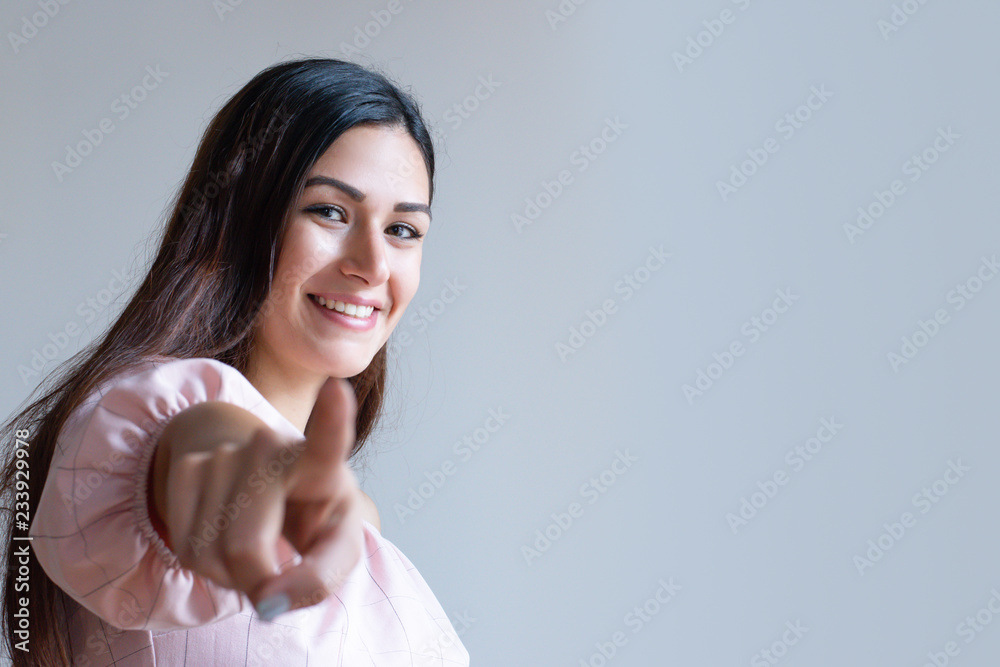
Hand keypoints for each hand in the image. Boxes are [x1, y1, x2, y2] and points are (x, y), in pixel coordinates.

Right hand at [162, 377, 363, 619]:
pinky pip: (184, 550)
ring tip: (256, 550)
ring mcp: (226, 453)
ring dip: (232, 577)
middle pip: (246, 547)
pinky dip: (207, 567)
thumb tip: (268, 601)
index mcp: (321, 463)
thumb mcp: (336, 546)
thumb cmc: (313, 515)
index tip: (337, 390)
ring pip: (209, 554)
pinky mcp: (189, 468)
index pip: (329, 440)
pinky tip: (226, 540)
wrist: (263, 483)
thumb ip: (319, 580)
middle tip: (277, 584)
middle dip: (258, 584)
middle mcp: (271, 448)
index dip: (334, 418)